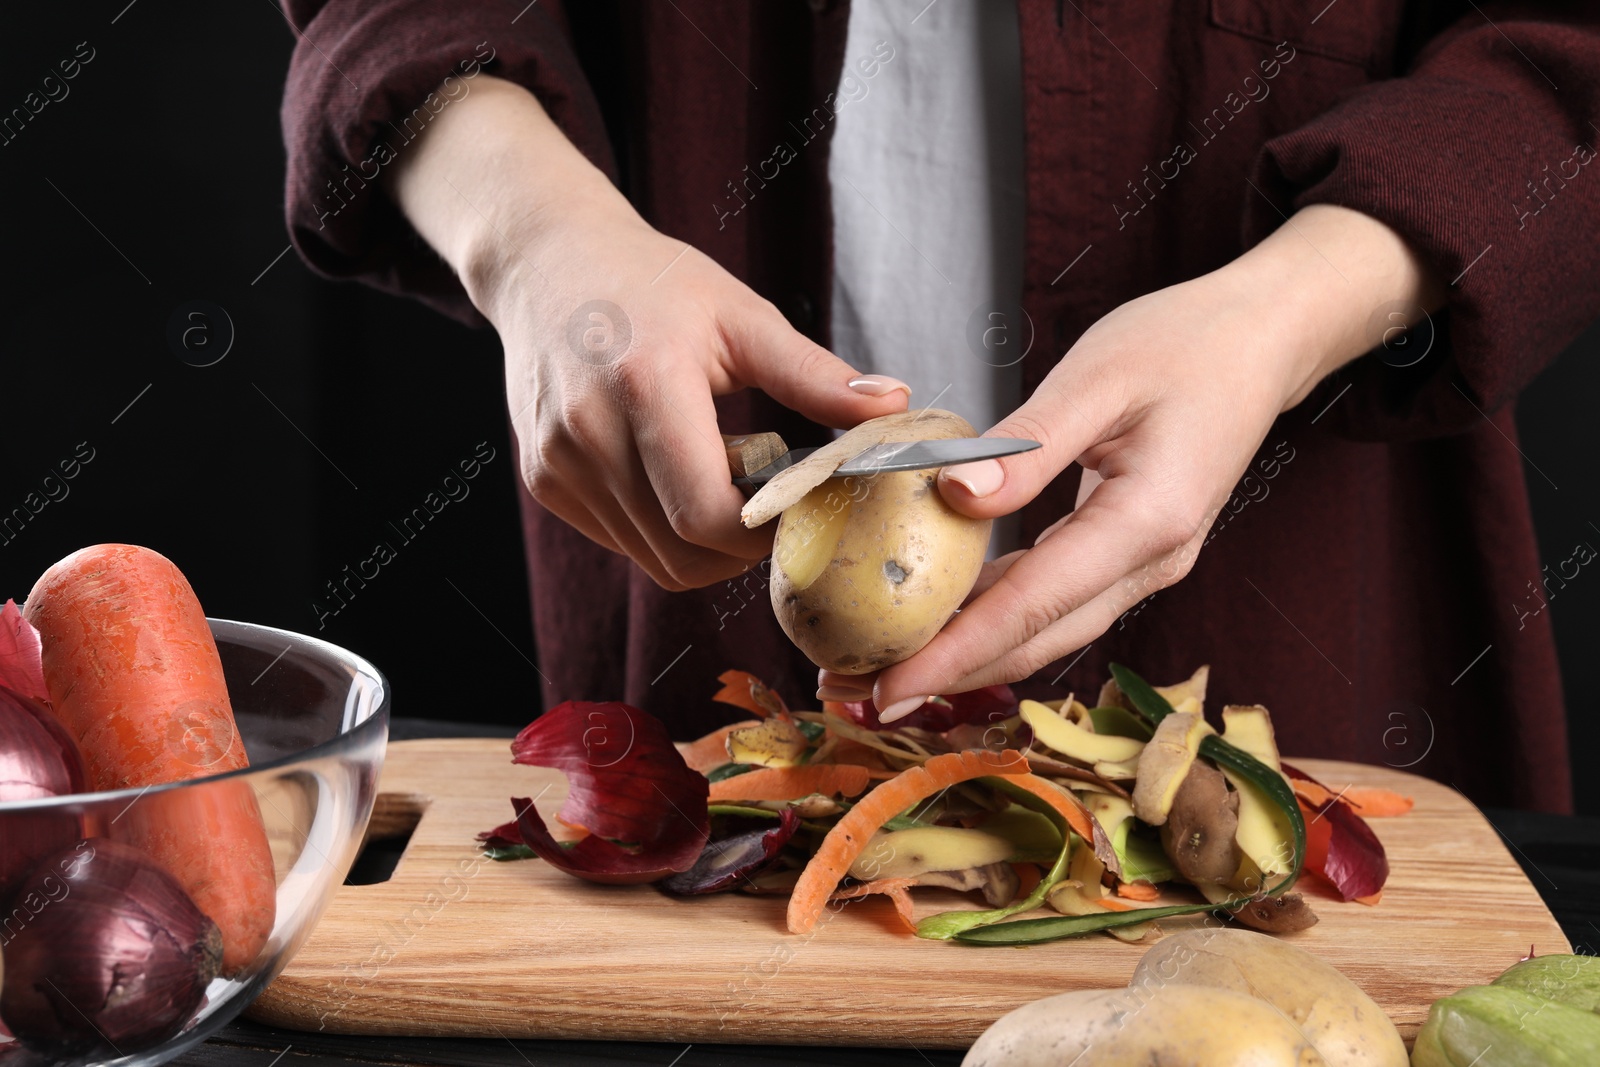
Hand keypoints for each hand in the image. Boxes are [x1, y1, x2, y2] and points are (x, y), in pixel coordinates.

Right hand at [389, 77, 909, 589]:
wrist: (547, 261)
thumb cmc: (652, 281)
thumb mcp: (742, 316)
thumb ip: (815, 374)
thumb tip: (895, 406)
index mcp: (646, 385)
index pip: (708, 515)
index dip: (763, 533)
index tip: (799, 508)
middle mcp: (590, 432)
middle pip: (682, 553)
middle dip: (740, 547)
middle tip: (773, 503)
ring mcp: (558, 462)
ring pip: (652, 558)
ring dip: (702, 542)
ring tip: (724, 478)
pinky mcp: (543, 480)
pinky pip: (620, 541)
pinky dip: (660, 529)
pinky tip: (677, 475)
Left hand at [820, 205, 1444, 717]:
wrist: (1263, 342)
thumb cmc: (1186, 344)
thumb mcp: (1098, 378)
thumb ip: (1028, 445)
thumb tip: (954, 498)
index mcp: (1145, 521)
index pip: (1032, 606)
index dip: (957, 652)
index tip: (891, 684)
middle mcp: (1151, 562)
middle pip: (1039, 638)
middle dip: (953, 673)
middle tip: (867, 694)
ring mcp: (1146, 564)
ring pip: (1048, 628)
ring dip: (973, 652)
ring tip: (891, 664)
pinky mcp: (1132, 553)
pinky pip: (1058, 599)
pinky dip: (1001, 614)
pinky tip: (946, 613)